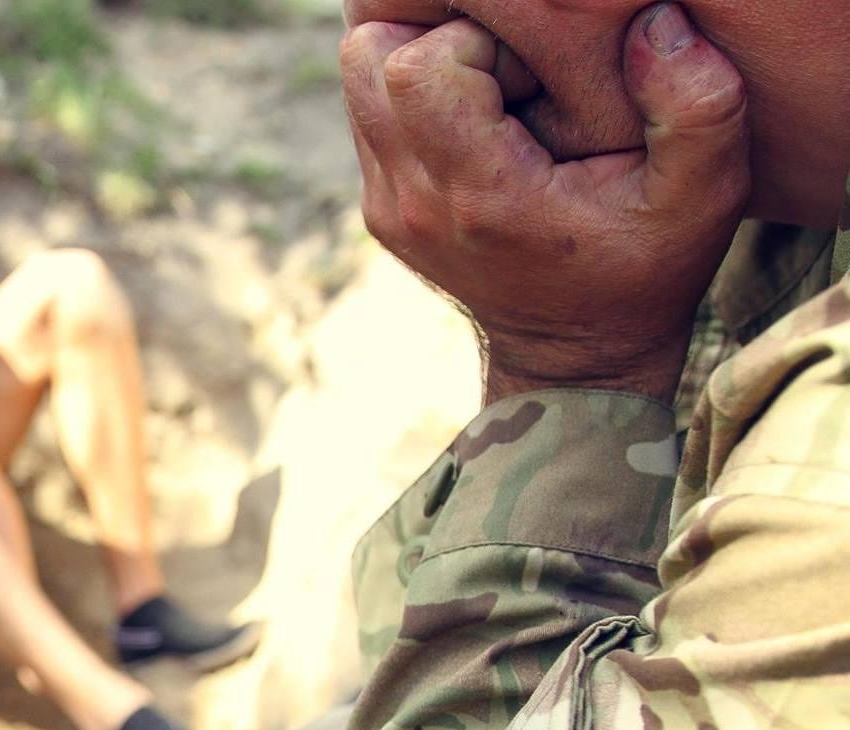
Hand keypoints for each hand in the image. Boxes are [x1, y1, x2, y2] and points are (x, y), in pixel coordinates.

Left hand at [341, 4, 750, 402]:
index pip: (419, 67)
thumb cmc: (644, 275)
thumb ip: (698, 106)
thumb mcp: (703, 199)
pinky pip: (372, 111)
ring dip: (423, 61)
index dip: (480, 39)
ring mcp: (387, 208)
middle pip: (368, 57)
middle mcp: (412, 202)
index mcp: (477, 196)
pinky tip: (481, 118)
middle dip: (439, 35)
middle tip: (509, 68)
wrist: (577, 362)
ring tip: (495, 89)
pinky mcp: (383, 209)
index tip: (539, 73)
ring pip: (362, 77)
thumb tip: (655, 23)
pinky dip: (417, 94)